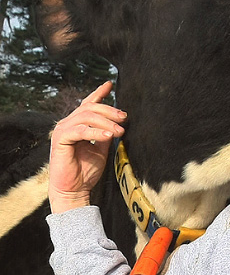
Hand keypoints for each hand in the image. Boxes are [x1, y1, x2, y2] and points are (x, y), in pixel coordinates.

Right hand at [48, 81, 126, 213]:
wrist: (75, 190)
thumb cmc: (87, 171)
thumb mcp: (102, 148)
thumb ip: (107, 133)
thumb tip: (118, 122)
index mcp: (78, 124)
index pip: (88, 104)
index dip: (99, 93)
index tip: (110, 84)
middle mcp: (68, 124)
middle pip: (90, 108)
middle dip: (110, 110)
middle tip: (125, 118)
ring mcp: (62, 130)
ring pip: (86, 116)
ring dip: (106, 122)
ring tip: (119, 131)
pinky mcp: (60, 140)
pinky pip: (80, 130)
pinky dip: (96, 131)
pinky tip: (109, 136)